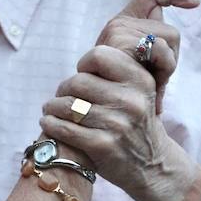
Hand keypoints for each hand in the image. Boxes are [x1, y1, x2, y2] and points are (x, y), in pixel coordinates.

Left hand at [41, 0, 198, 197]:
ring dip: (52, 108)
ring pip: (67, 104)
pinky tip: (49, 125)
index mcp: (140, 79)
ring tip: (52, 111)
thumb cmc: (135, 121)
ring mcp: (118, 123)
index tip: (84, 74)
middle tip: (64, 98)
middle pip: (77, 80)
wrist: (151, 165)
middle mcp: (132, 99)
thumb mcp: (138, 88)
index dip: (84, 64)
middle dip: (66, 89)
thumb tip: (101, 36)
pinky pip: (63, 127)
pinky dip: (50, 126)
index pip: (98, 55)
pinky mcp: (103, 145)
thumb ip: (120, 65)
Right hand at [94, 0, 198, 114]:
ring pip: (169, 39)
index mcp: (123, 24)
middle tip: (154, 80)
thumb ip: (157, 56)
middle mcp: (119, 22)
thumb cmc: (118, 91)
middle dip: (170, 57)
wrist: (92, 105)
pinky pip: (159, 49)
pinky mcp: (119, 41)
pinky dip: (162, 67)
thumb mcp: (142, 72)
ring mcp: (118, 29)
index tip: (195, 2)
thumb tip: (171, 66)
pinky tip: (149, 83)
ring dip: (165, 66)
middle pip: (170, 30)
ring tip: (146, 83)